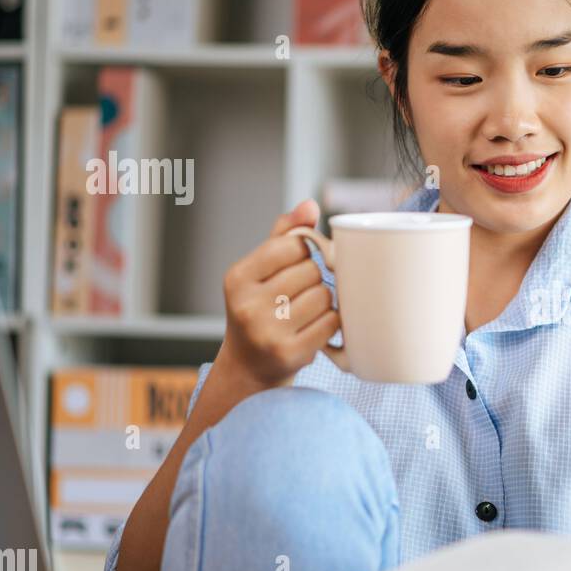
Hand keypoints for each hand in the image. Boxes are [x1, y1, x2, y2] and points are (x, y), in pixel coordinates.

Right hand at [216, 199, 339, 388]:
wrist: (249, 365)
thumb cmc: (260, 308)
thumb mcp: (260, 270)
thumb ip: (283, 235)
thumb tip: (309, 205)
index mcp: (237, 277)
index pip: (292, 245)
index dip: (306, 251)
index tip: (301, 262)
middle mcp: (247, 304)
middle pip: (311, 270)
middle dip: (316, 277)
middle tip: (303, 292)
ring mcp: (268, 331)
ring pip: (324, 295)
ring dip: (325, 300)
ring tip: (308, 311)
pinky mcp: (290, 353)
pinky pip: (332, 321)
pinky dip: (331, 321)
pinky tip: (316, 326)